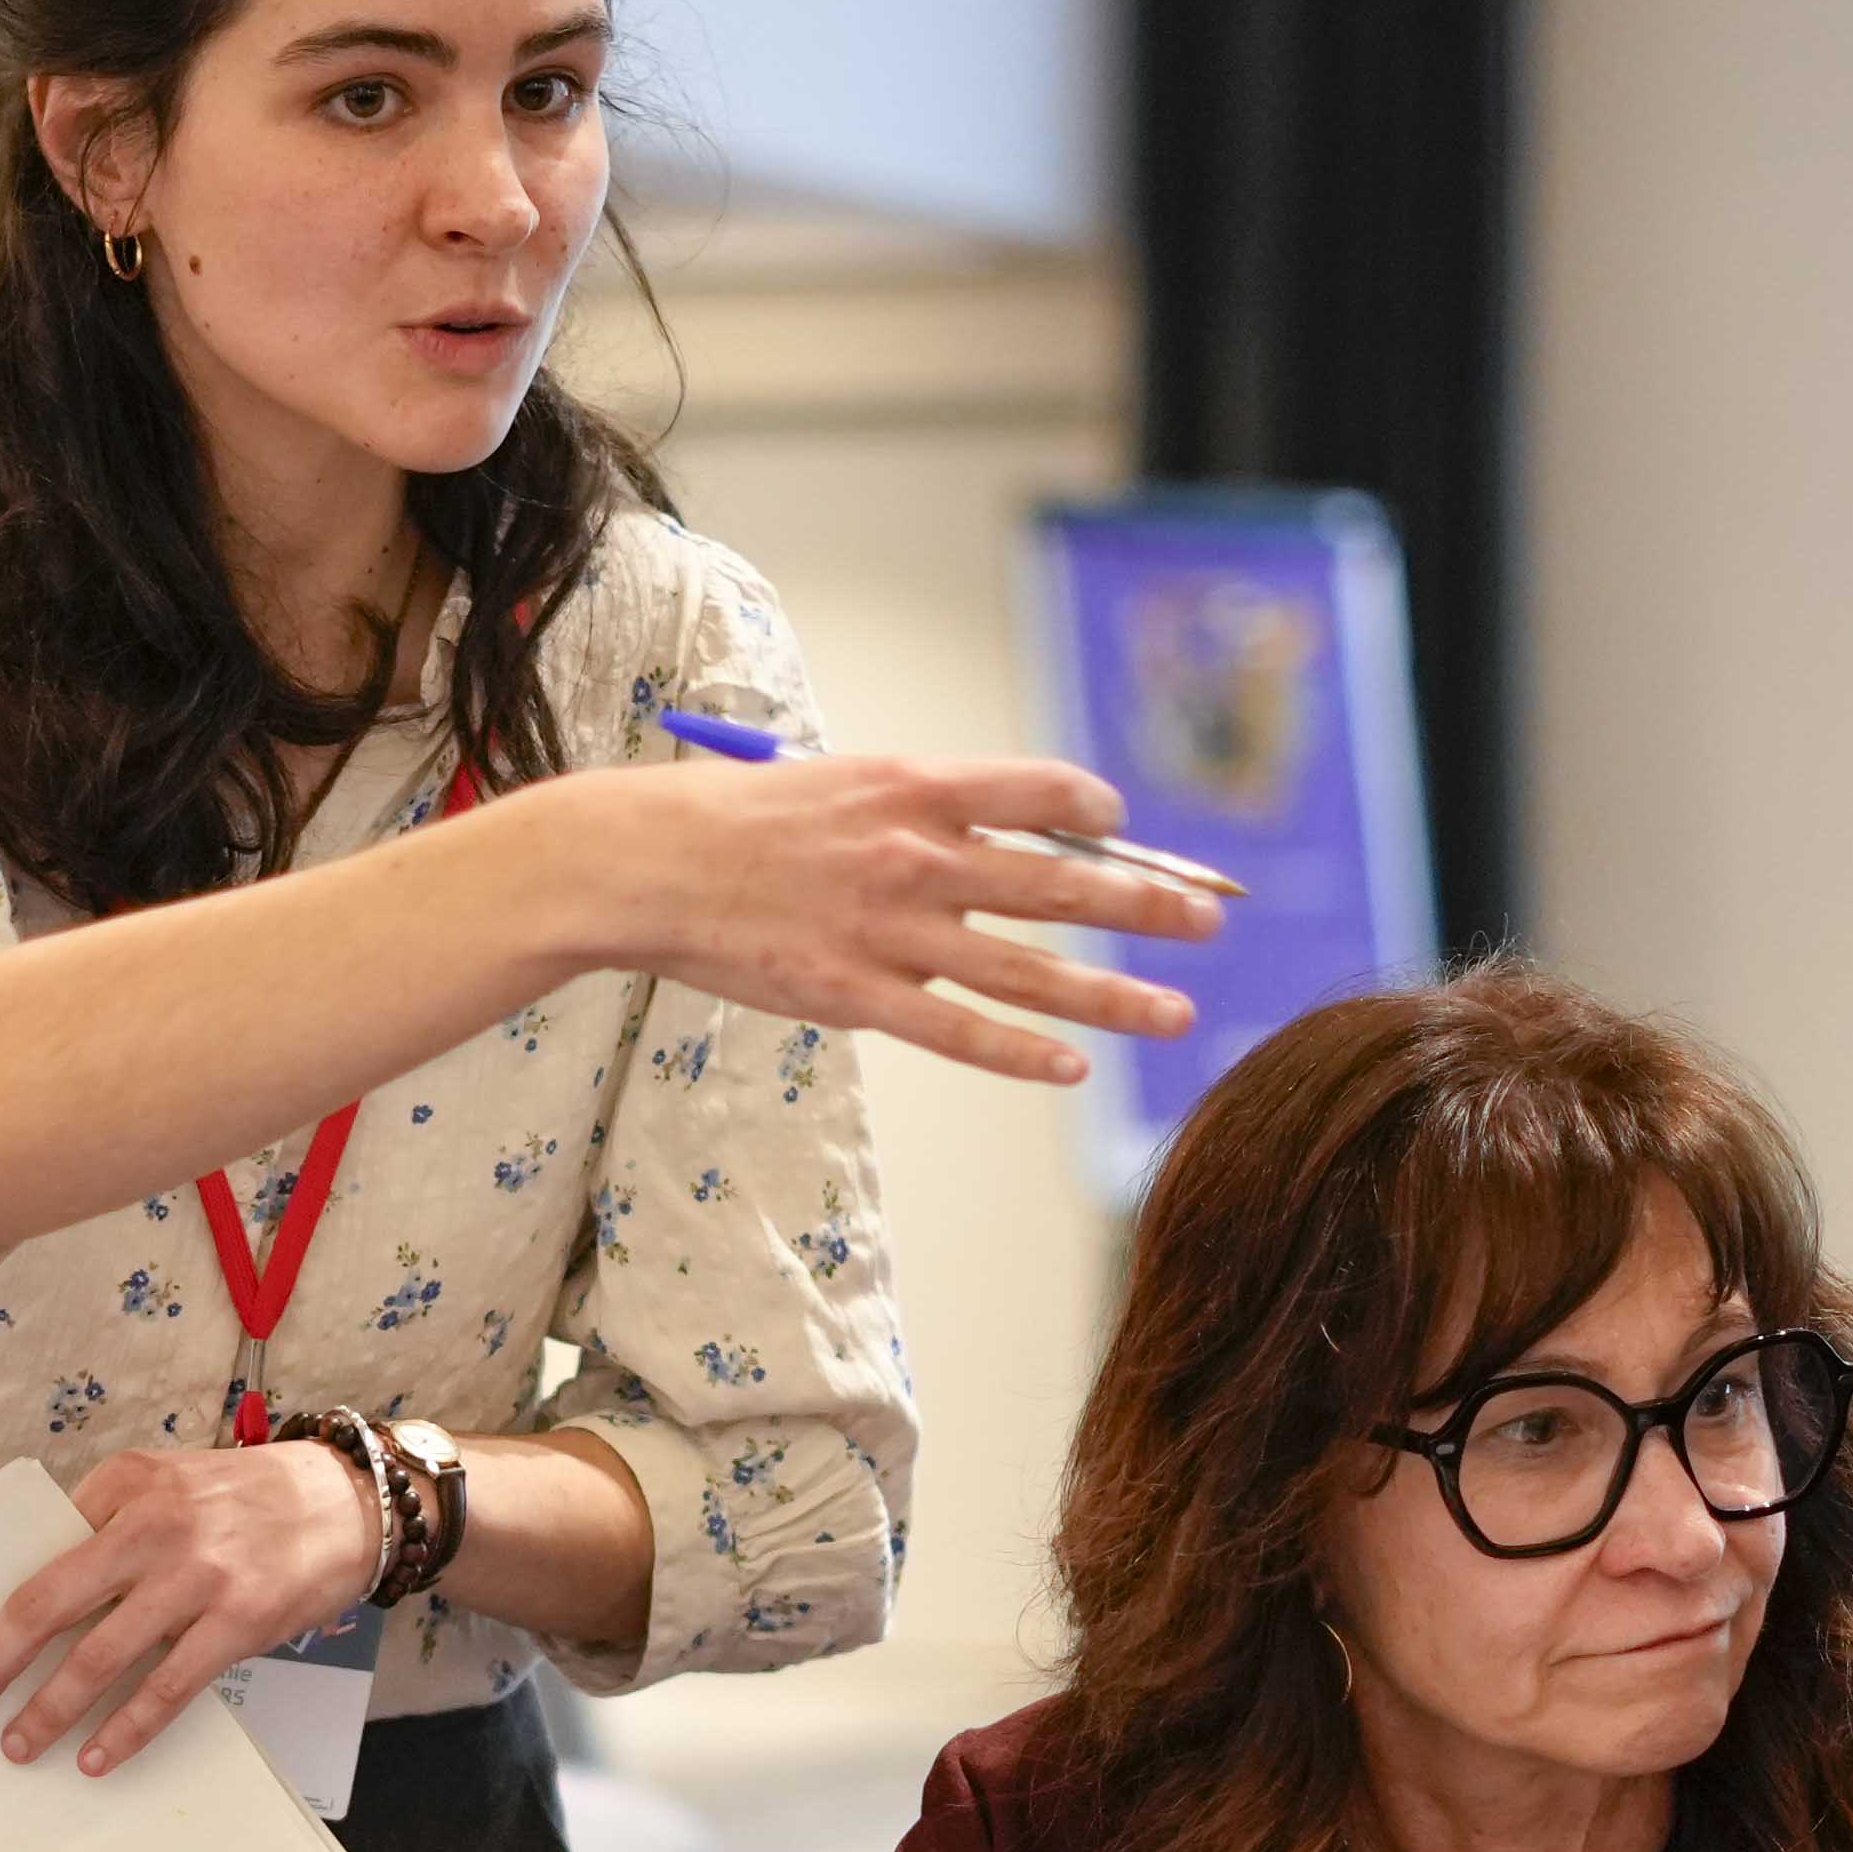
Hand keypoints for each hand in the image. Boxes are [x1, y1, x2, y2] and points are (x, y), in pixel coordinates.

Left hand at [0, 1435, 386, 1776]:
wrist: (347, 1502)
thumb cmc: (248, 1499)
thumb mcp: (169, 1483)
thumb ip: (110, 1524)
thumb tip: (48, 1601)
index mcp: (125, 1485)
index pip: (39, 1553)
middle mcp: (154, 1525)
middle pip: (49, 1605)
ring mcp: (197, 1576)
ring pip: (101, 1657)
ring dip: (50, 1709)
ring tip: (20, 1745)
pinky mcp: (238, 1622)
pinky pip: (167, 1688)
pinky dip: (125, 1729)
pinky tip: (96, 1757)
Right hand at [528, 752, 1224, 1090]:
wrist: (643, 863)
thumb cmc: (733, 819)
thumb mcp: (836, 782)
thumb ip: (912, 810)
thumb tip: (980, 834)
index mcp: (914, 785)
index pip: (1040, 792)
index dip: (1098, 812)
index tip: (1127, 827)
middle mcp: (917, 855)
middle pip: (1060, 881)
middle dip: (1147, 901)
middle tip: (1209, 915)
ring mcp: (890, 930)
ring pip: (1027, 969)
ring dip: (1112, 995)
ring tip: (1176, 1013)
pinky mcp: (854, 995)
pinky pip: (956, 1032)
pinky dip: (1019, 1053)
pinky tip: (1071, 1070)